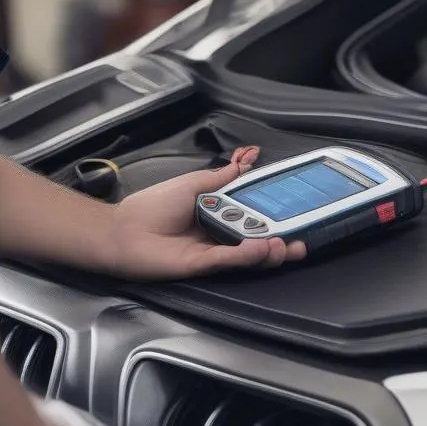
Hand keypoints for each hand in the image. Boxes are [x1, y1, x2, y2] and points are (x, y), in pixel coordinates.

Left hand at [104, 146, 305, 280]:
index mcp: (218, 213)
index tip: (295, 211)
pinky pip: (229, 259)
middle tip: (302, 239)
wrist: (124, 229)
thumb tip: (244, 162)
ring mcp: (213, 250)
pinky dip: (247, 254)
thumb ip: (221, 177)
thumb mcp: (194, 183)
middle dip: (282, 240)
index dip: (274, 215)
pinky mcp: (202, 264)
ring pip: (248, 254)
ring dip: (270, 251)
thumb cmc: (153, 204)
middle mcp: (219, 233)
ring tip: (288, 245)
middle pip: (257, 239)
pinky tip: (263, 247)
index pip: (252, 215)